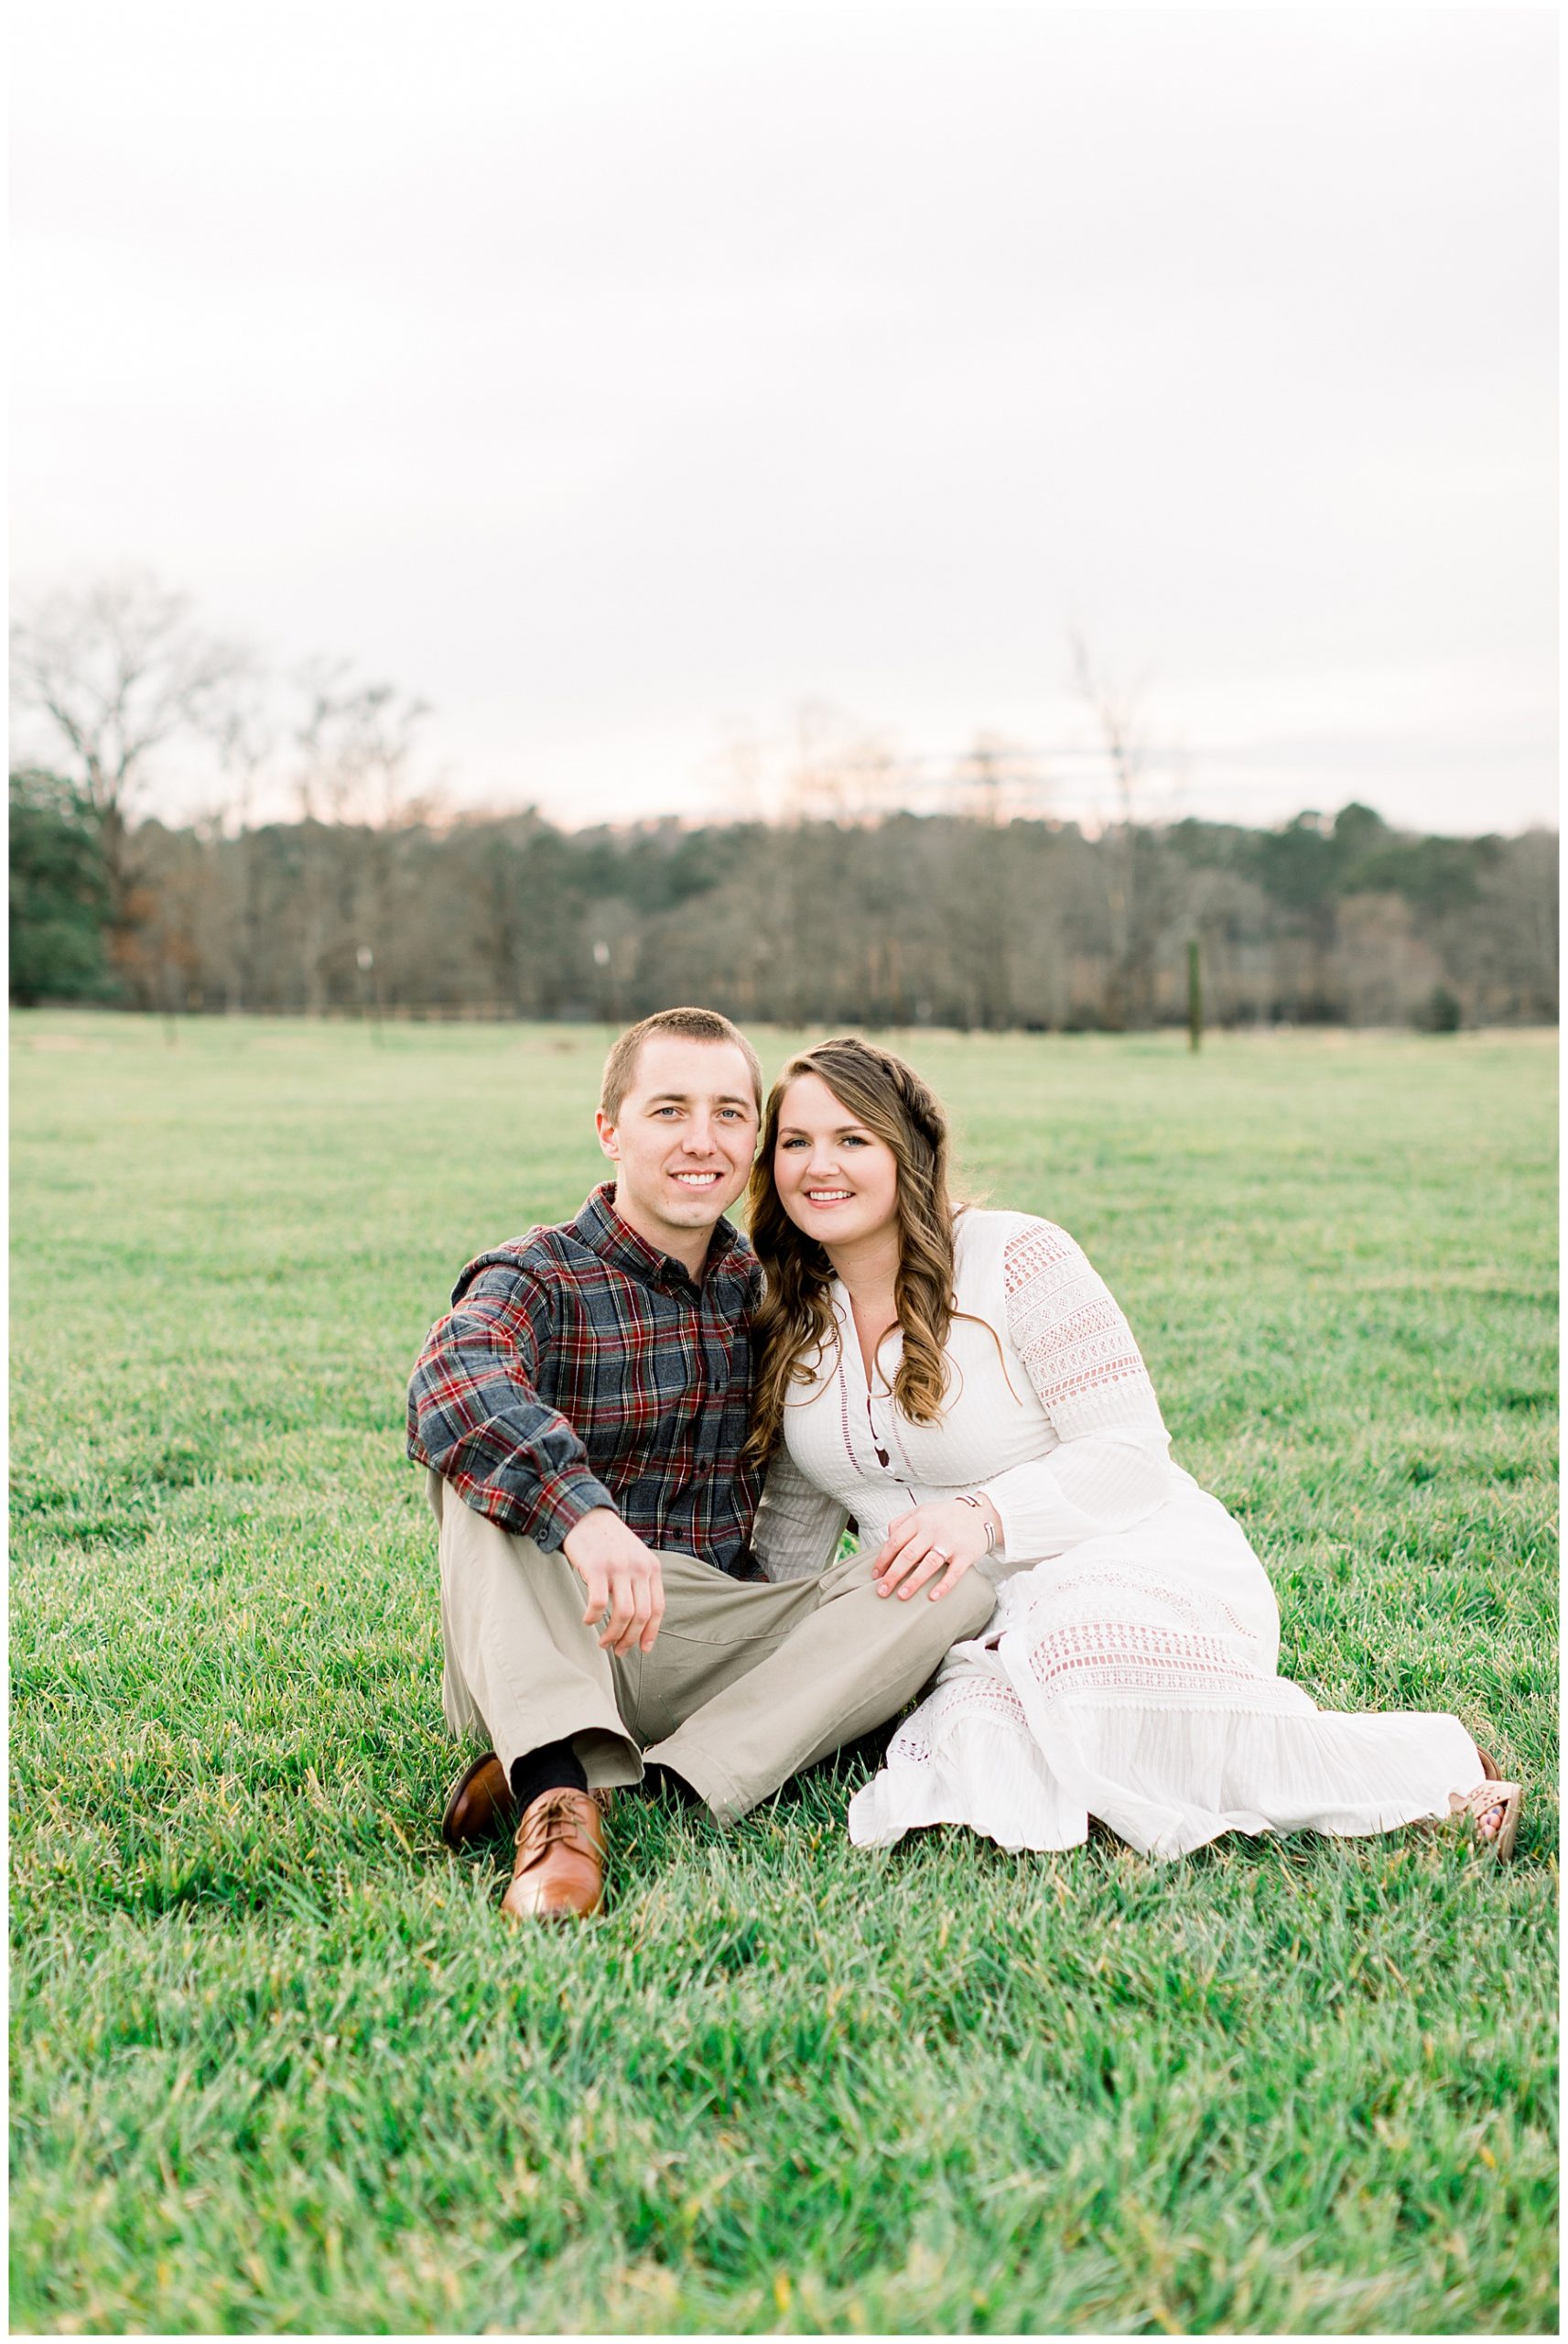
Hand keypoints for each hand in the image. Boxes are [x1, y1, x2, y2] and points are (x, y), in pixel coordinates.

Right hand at [562, 1508, 665, 1654]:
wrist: (587, 1516)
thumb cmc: (610, 1543)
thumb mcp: (635, 1558)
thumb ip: (641, 1583)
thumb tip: (641, 1621)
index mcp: (651, 1568)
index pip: (657, 1608)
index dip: (651, 1633)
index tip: (643, 1649)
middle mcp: (639, 1568)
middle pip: (641, 1616)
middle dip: (629, 1639)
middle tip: (618, 1650)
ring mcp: (618, 1567)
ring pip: (622, 1614)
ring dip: (612, 1634)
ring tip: (602, 1642)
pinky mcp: (596, 1567)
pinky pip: (598, 1603)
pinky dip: (592, 1617)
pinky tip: (587, 1620)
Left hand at [873, 1497, 999, 1602]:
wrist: (980, 1514)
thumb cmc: (946, 1516)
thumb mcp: (922, 1511)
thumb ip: (902, 1522)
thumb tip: (887, 1538)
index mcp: (919, 1519)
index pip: (895, 1541)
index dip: (883, 1559)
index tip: (876, 1574)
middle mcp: (933, 1530)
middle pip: (908, 1554)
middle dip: (893, 1574)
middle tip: (882, 1591)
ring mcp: (950, 1542)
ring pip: (928, 1564)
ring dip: (913, 1581)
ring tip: (901, 1596)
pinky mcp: (965, 1554)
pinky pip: (953, 1572)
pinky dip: (943, 1585)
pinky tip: (932, 1597)